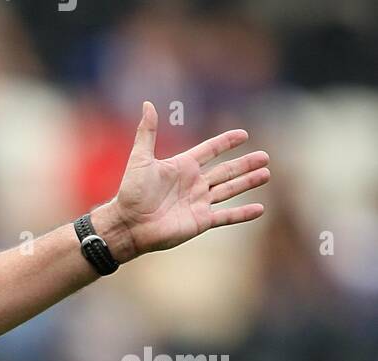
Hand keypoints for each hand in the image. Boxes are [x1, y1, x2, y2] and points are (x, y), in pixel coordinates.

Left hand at [106, 101, 269, 258]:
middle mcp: (194, 184)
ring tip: (266, 173)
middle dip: (245, 164)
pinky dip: (243, 214)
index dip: (225, 142)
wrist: (128, 225)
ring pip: (229, 190)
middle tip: (265, 156)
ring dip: (248, 182)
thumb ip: (147, 132)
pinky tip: (260, 209)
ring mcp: (198, 203)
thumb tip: (147, 103)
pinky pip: (226, 216)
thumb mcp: (140, 159)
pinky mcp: (200, 221)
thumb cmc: (131, 193)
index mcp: (183, 167)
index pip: (210, 150)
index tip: (243, 134)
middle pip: (226, 171)